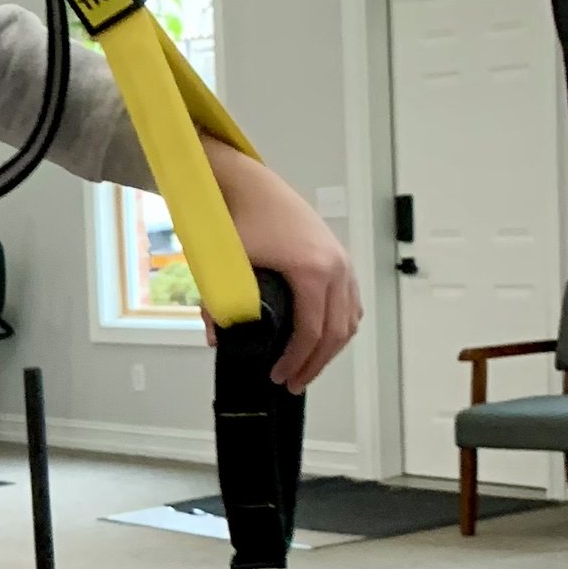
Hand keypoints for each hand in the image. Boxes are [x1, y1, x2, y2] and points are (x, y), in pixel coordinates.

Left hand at [201, 145, 360, 393]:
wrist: (251, 184)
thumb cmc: (238, 221)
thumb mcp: (223, 265)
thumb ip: (218, 304)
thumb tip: (217, 340)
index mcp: (312, 271)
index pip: (313, 332)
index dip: (298, 360)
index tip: (279, 377)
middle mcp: (336, 267)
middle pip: (337, 331)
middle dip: (316, 363)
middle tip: (294, 384)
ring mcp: (342, 261)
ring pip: (349, 318)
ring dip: (331, 348)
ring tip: (307, 367)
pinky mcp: (339, 257)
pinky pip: (350, 301)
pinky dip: (340, 325)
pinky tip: (322, 340)